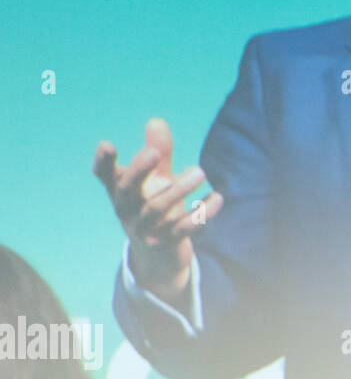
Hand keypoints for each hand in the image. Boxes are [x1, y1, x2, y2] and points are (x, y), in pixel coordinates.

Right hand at [93, 117, 223, 299]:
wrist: (159, 257)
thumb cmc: (155, 207)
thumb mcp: (156, 180)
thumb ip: (158, 153)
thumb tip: (156, 120)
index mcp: (121, 193)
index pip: (105, 176)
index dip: (104, 162)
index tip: (107, 144)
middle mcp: (128, 210)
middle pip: (128, 190)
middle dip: (140, 170)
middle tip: (157, 152)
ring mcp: (146, 229)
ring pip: (157, 209)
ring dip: (179, 189)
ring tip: (201, 171)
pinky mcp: (167, 243)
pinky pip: (184, 228)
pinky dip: (202, 212)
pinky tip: (218, 197)